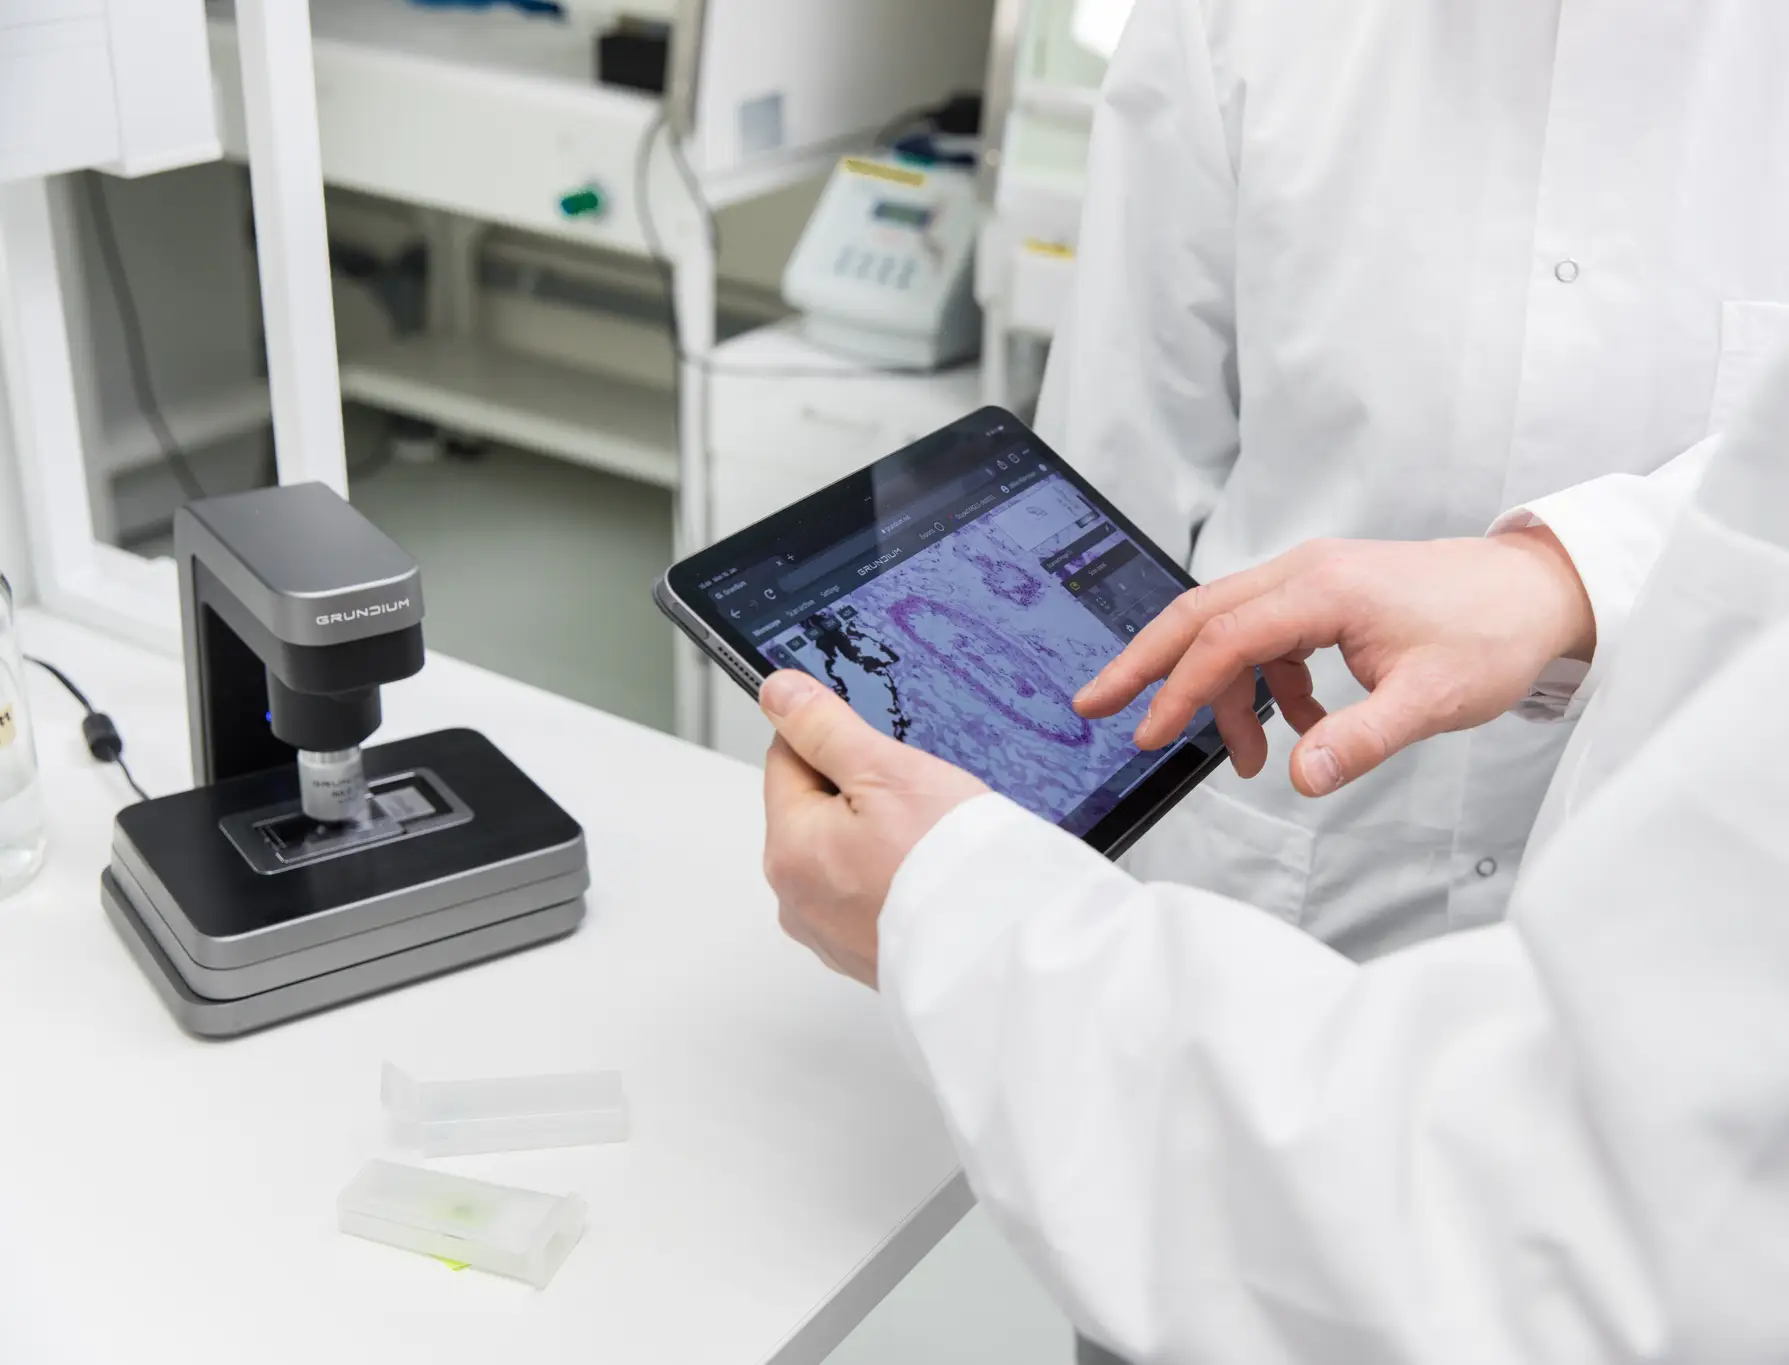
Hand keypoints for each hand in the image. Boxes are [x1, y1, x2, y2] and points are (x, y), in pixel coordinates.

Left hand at [759, 671, 987, 986]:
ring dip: (881, 840)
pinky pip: (872, 896)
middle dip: (862, 794)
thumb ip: (824, 727)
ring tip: (931, 843)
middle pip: (817, 811)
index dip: (835, 740)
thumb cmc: (948, 869)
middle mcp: (795, 899)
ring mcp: (830, 934)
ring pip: (847, 854)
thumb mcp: (885, 772)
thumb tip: (777, 692)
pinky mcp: (866, 956)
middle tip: (916, 801)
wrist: (1003, 955)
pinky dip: (897, 881)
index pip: (786, 759)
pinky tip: (932, 878)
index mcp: (787, 849)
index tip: (878, 747)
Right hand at [1074, 529, 1594, 796]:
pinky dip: (1264, 685)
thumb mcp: (1431, 699)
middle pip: (1199, 613)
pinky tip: (1299, 726)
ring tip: (1245, 755)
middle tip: (1094, 702)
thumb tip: (1298, 777)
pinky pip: (1268, 638)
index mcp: (1321, 588)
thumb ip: (1359, 740)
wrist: (1542, 591)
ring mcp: (1313, 580)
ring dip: (1221, 691)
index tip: (1149, 736)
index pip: (1223, 639)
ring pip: (1230, 627)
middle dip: (1145, 662)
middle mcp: (1306, 572)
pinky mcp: (1326, 596)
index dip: (1179, 691)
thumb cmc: (1492, 632)